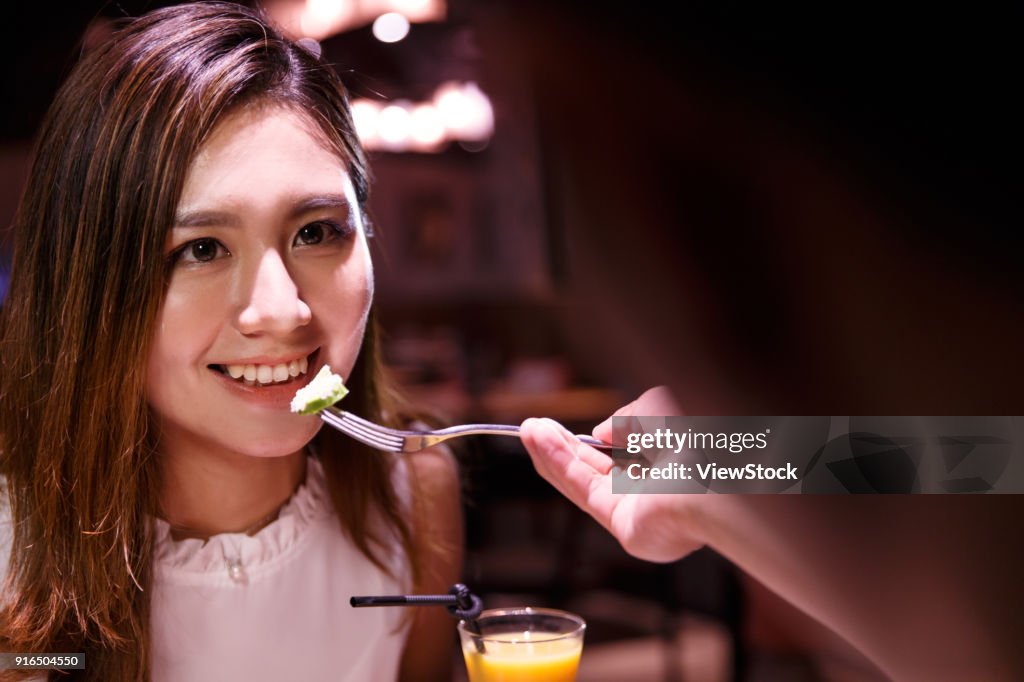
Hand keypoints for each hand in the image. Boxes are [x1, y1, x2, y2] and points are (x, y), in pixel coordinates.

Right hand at [520, 387, 703, 562]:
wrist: (725, 469)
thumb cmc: (704, 437)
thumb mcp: (658, 408)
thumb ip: (625, 420)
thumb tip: (599, 434)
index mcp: (667, 465)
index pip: (619, 456)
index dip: (587, 441)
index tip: (559, 426)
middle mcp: (652, 492)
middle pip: (594, 470)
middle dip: (561, 448)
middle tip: (533, 427)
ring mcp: (638, 512)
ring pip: (584, 481)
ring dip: (553, 455)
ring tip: (527, 431)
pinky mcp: (625, 527)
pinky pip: (585, 493)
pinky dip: (559, 466)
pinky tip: (540, 444)